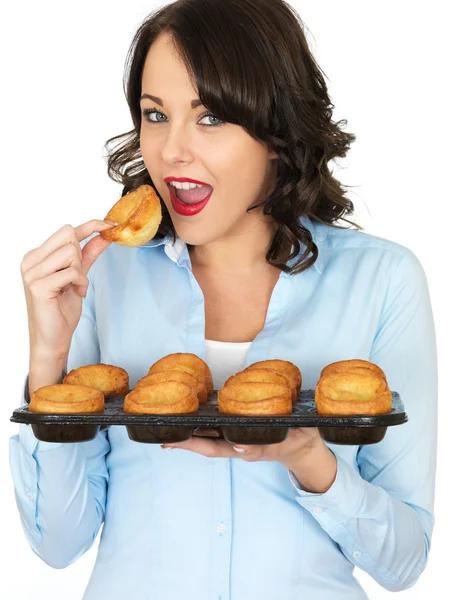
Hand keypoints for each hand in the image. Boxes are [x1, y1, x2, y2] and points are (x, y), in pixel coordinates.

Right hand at [21, 220, 114, 359]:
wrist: (53, 338)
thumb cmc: (62, 309)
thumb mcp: (78, 276)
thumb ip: (88, 254)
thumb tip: (104, 235)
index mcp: (37, 256)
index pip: (66, 231)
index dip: (90, 226)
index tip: (110, 225)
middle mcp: (30, 261)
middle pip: (69, 236)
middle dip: (81, 255)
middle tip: (76, 277)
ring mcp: (32, 272)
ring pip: (71, 252)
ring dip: (80, 272)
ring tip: (74, 288)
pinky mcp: (38, 285)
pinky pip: (72, 272)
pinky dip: (80, 283)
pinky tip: (75, 293)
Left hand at [162, 427, 336, 491]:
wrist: (303, 445)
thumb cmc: (299, 439)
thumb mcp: (294, 438)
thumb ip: (278, 439)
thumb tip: (252, 443)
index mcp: (251, 448)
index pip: (223, 448)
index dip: (203, 444)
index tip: (184, 441)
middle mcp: (240, 446)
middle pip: (208, 446)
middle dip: (186, 443)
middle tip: (165, 438)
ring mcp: (238, 441)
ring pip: (209, 440)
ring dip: (189, 437)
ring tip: (167, 431)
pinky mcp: (239, 432)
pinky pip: (217, 432)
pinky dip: (200, 428)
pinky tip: (188, 422)